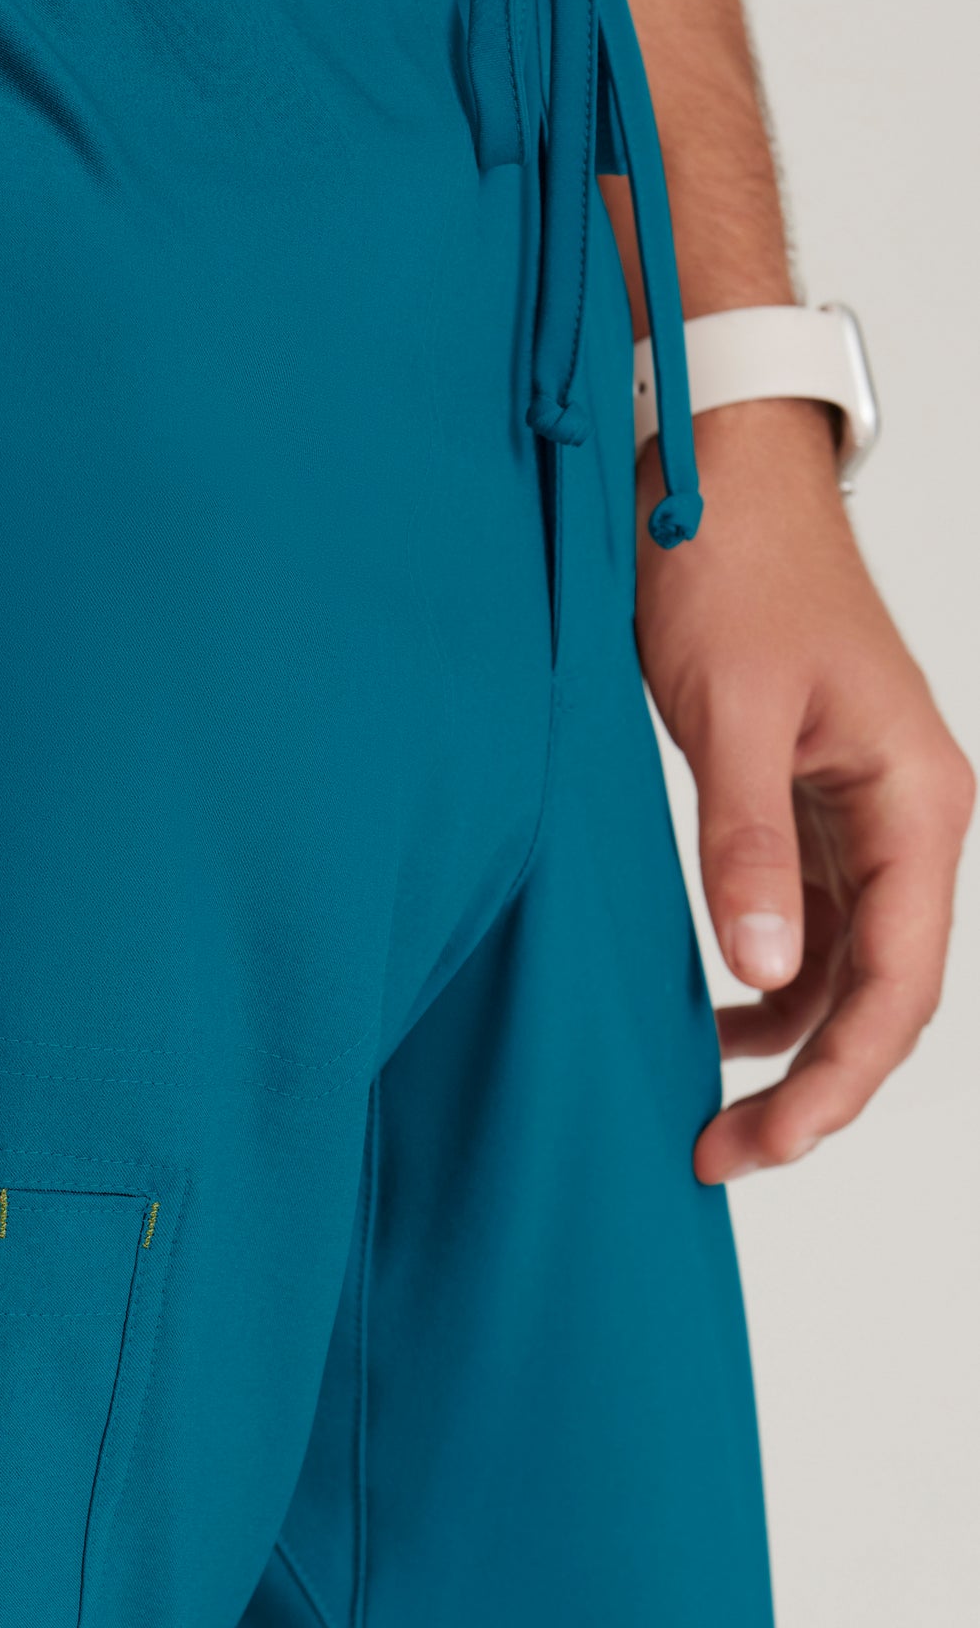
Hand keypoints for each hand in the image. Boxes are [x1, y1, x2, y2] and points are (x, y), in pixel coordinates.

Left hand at [635, 398, 973, 1183]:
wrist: (715, 475)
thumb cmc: (732, 567)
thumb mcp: (728, 712)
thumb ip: (746, 845)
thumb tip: (767, 974)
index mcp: (919, 800)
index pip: (901, 984)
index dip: (836, 1082)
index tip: (758, 1143)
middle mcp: (911, 815)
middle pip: (888, 992)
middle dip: (814, 1085)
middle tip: (719, 1152)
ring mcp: (868, 811)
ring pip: (853, 966)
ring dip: (793, 1041)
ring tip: (708, 1101)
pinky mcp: (817, 800)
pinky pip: (816, 920)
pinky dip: (773, 978)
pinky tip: (712, 1006)